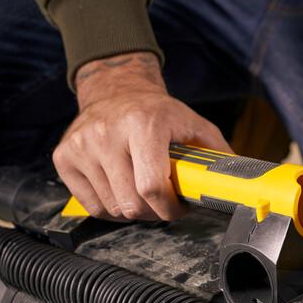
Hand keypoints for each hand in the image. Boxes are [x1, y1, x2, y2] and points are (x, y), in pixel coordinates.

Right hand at [53, 52, 231, 220]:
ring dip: (133, 211)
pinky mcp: (64, 156)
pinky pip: (91, 204)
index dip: (169, 208)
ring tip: (145, 195)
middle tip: (165, 204)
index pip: (152, 186)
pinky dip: (110, 208)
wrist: (116, 90)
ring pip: (111, 208)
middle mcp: (107, 133)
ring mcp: (82, 145)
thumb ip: (218, 154)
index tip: (179, 207)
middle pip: (131, 203)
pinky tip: (123, 192)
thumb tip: (238, 183)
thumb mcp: (195, 125)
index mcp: (143, 123)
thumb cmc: (160, 113)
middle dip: (154, 213)